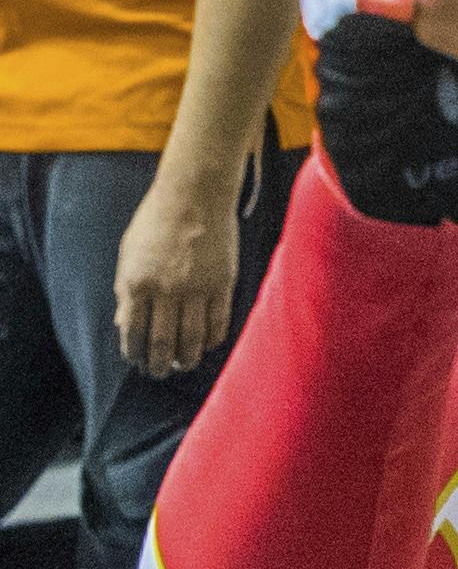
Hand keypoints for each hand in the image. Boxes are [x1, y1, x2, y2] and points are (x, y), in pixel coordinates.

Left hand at [114, 168, 239, 376]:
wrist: (194, 195)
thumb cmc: (156, 221)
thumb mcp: (129, 253)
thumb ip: (126, 290)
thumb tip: (125, 325)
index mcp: (137, 282)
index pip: (133, 332)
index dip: (134, 353)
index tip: (137, 361)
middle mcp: (166, 290)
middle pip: (163, 343)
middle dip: (159, 365)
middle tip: (160, 373)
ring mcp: (197, 289)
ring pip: (193, 339)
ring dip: (187, 359)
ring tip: (184, 365)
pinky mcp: (222, 285)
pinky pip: (218, 323)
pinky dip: (213, 340)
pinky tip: (207, 345)